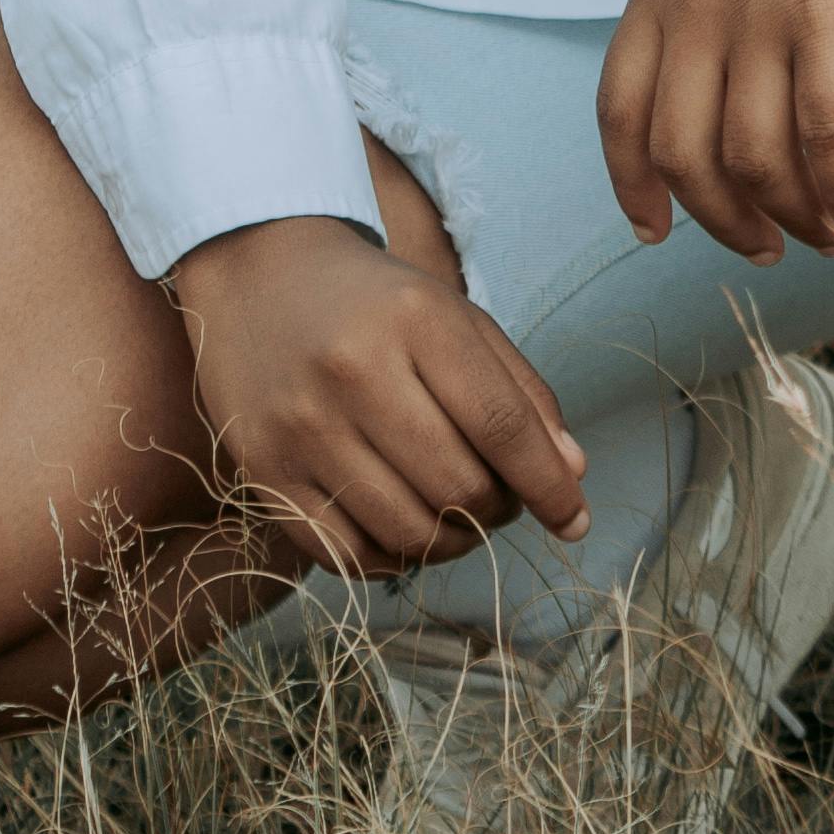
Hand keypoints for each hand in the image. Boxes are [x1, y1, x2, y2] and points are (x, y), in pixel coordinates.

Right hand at [171, 214, 588, 578]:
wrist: (258, 273)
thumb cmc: (374, 300)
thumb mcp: (454, 317)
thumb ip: (518, 391)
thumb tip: (570, 474)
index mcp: (416, 318)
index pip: (500, 425)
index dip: (547, 484)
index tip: (574, 519)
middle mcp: (355, 372)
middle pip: (458, 486)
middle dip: (497, 510)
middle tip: (498, 497)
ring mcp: (303, 427)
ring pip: (407, 532)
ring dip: (450, 541)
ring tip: (454, 515)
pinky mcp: (264, 472)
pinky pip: (347, 556)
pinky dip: (391, 559)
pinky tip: (402, 529)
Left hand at [596, 0, 833, 264]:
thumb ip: (707, 0)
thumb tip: (723, 89)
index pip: (618, 115)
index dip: (633, 186)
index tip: (657, 231)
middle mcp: (693, 6)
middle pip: (685, 157)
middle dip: (725, 221)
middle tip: (770, 245)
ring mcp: (756, 10)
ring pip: (756, 159)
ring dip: (793, 217)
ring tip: (831, 231)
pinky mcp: (826, 9)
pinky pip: (824, 133)